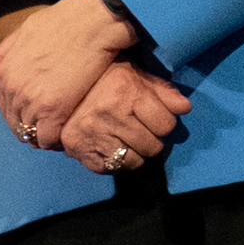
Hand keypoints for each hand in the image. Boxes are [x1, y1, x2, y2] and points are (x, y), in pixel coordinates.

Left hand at [0, 0, 133, 149]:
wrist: (91, 21)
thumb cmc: (63, 20)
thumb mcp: (23, 32)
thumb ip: (3, 57)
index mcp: (6, 72)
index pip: (4, 105)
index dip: (19, 111)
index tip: (36, 112)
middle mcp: (14, 89)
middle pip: (15, 122)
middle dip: (29, 126)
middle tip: (48, 124)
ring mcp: (32, 102)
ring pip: (29, 134)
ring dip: (42, 134)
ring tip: (58, 130)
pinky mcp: (54, 111)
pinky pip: (47, 139)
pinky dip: (55, 140)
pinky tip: (65, 132)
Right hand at [55, 58, 193, 173]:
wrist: (58, 88)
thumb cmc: (103, 80)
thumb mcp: (134, 75)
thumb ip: (162, 91)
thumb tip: (185, 108)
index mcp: (125, 91)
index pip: (166, 124)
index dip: (165, 122)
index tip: (156, 118)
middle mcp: (109, 114)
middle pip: (153, 146)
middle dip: (152, 139)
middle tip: (142, 129)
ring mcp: (93, 135)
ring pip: (134, 161)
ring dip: (137, 153)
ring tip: (129, 139)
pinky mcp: (81, 151)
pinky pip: (112, 169)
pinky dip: (117, 161)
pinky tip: (113, 146)